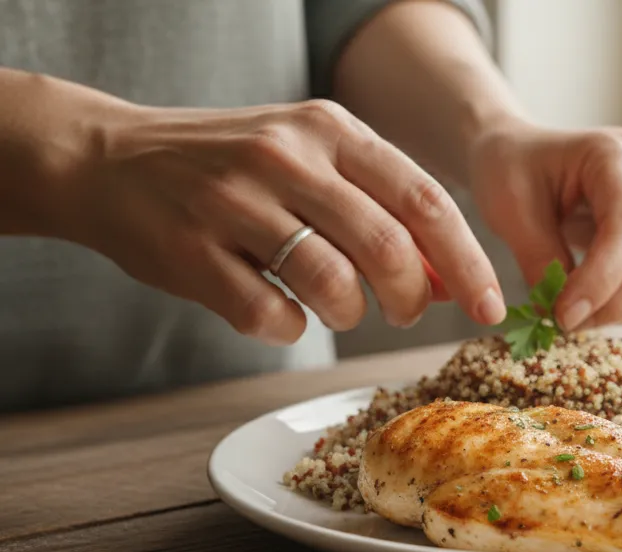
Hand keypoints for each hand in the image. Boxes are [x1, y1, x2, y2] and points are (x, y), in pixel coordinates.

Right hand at [63, 98, 505, 344]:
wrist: (106, 160)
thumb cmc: (231, 169)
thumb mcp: (312, 162)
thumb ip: (381, 208)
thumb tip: (452, 277)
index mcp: (330, 130)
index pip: (426, 200)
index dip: (469, 262)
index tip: (492, 307)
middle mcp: (287, 157)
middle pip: (389, 249)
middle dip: (411, 300)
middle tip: (402, 313)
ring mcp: (235, 201)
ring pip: (334, 285)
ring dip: (349, 316)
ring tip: (335, 309)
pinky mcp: (192, 251)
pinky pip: (271, 315)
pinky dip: (289, 328)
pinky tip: (280, 312)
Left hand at [468, 123, 621, 330]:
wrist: (520, 157)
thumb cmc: (512, 168)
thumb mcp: (509, 207)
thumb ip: (538, 257)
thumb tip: (562, 311)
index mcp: (617, 155)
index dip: (602, 279)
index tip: (565, 315)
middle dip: (615, 301)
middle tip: (566, 322)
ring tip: (579, 314)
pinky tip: (598, 305)